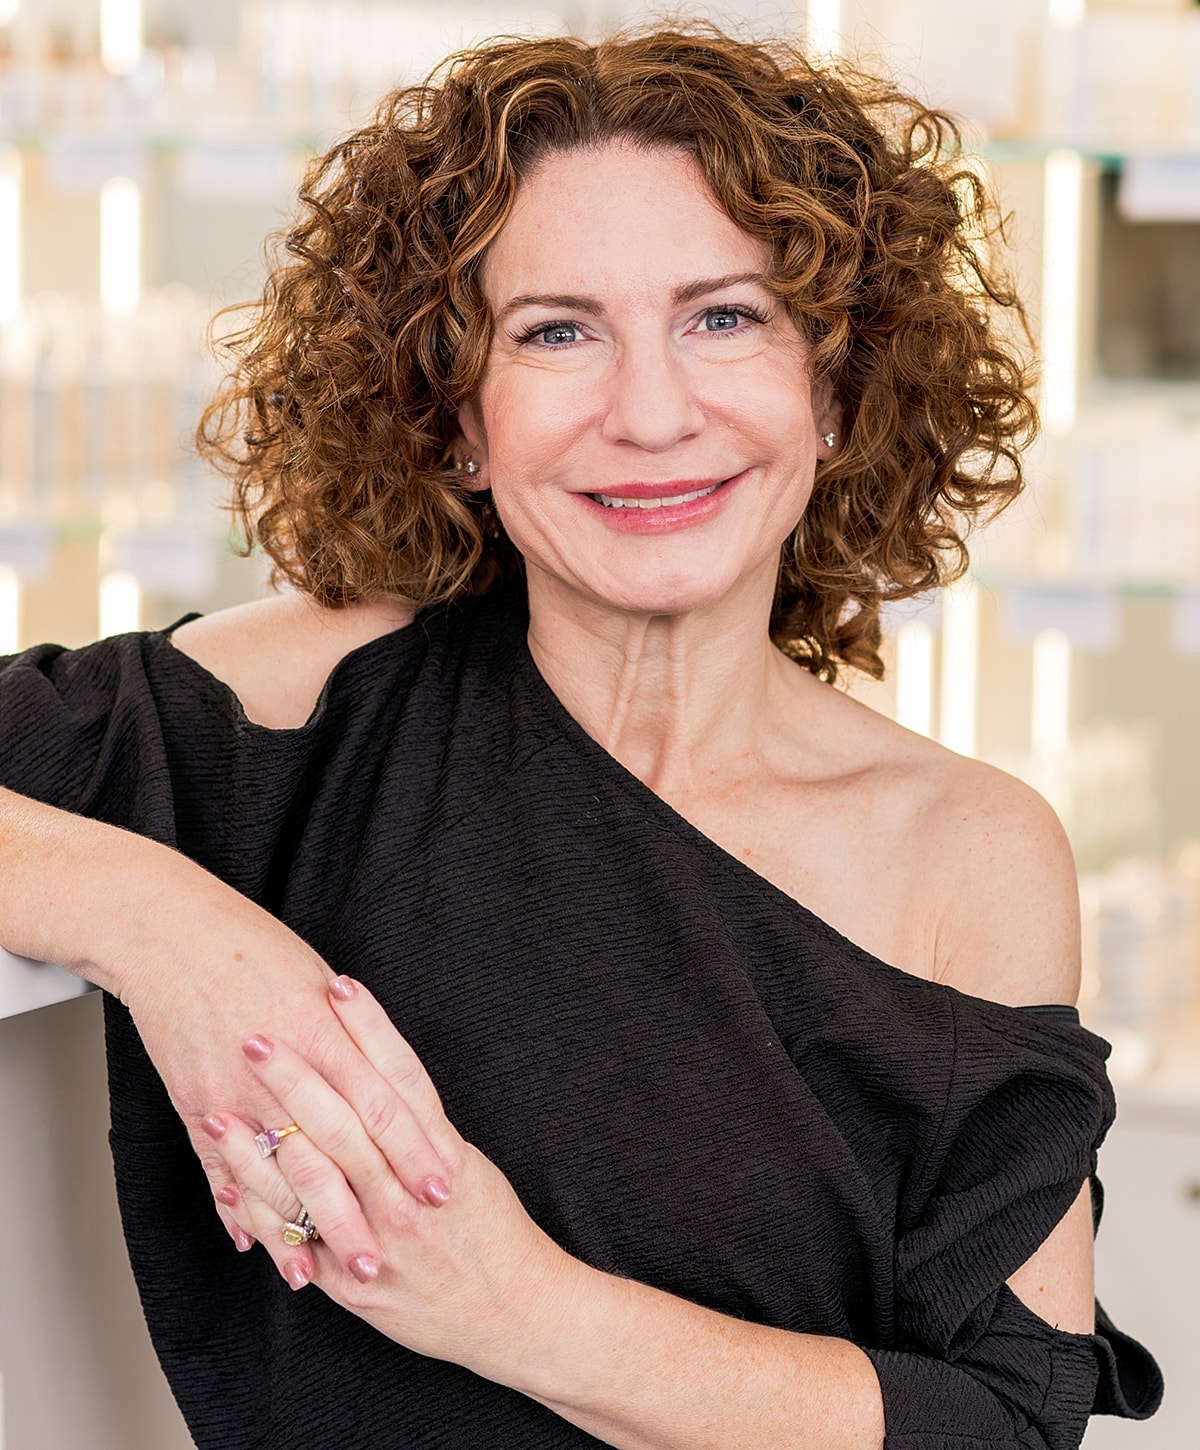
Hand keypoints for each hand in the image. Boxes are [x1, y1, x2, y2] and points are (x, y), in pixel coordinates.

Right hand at [115, 861, 452, 1278]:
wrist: (168, 934)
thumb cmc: (252, 947)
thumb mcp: (317, 983)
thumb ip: (356, 1037)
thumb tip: (392, 1082)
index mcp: (324, 1031)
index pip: (383, 1103)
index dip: (413, 1151)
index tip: (442, 1190)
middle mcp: (281, 1068)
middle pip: (333, 1154)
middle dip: (363, 1212)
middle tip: (391, 1260)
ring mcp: (234, 1092)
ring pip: (276, 1178)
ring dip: (301, 1230)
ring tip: (327, 1274)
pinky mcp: (196, 1104)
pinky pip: (221, 1170)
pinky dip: (240, 1210)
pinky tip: (260, 1245)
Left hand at [204, 976, 580, 1385]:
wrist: (517, 1313)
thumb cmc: (493, 1231)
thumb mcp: (470, 1167)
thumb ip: (421, 1128)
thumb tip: (376, 1074)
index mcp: (443, 1157)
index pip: (400, 1079)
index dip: (369, 1030)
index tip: (338, 986)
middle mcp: (409, 1195)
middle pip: (347, 1123)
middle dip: (299, 1076)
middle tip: (259, 1034)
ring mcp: (379, 1239)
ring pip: (314, 1182)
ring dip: (261, 1143)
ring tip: (221, 1105)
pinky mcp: (355, 1283)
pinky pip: (299, 1243)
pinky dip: (259, 1211)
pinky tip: (225, 1181)